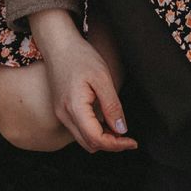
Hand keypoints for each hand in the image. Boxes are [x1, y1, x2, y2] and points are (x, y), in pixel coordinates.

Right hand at [39, 25, 136, 154]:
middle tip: (127, 136)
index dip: (117, 144)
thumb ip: (112, 106)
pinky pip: (78, 129)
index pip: (96, 139)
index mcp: (74, 107)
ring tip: (117, 128)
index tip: (132, 141)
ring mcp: (60, 113)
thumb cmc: (79, 56)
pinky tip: (104, 121)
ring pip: (83, 139)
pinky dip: (93, 131)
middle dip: (110, 145)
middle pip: (89, 144)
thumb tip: (121, 129)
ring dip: (101, 139)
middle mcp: (64, 115)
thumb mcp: (102, 78)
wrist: (58, 45)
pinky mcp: (61, 109)